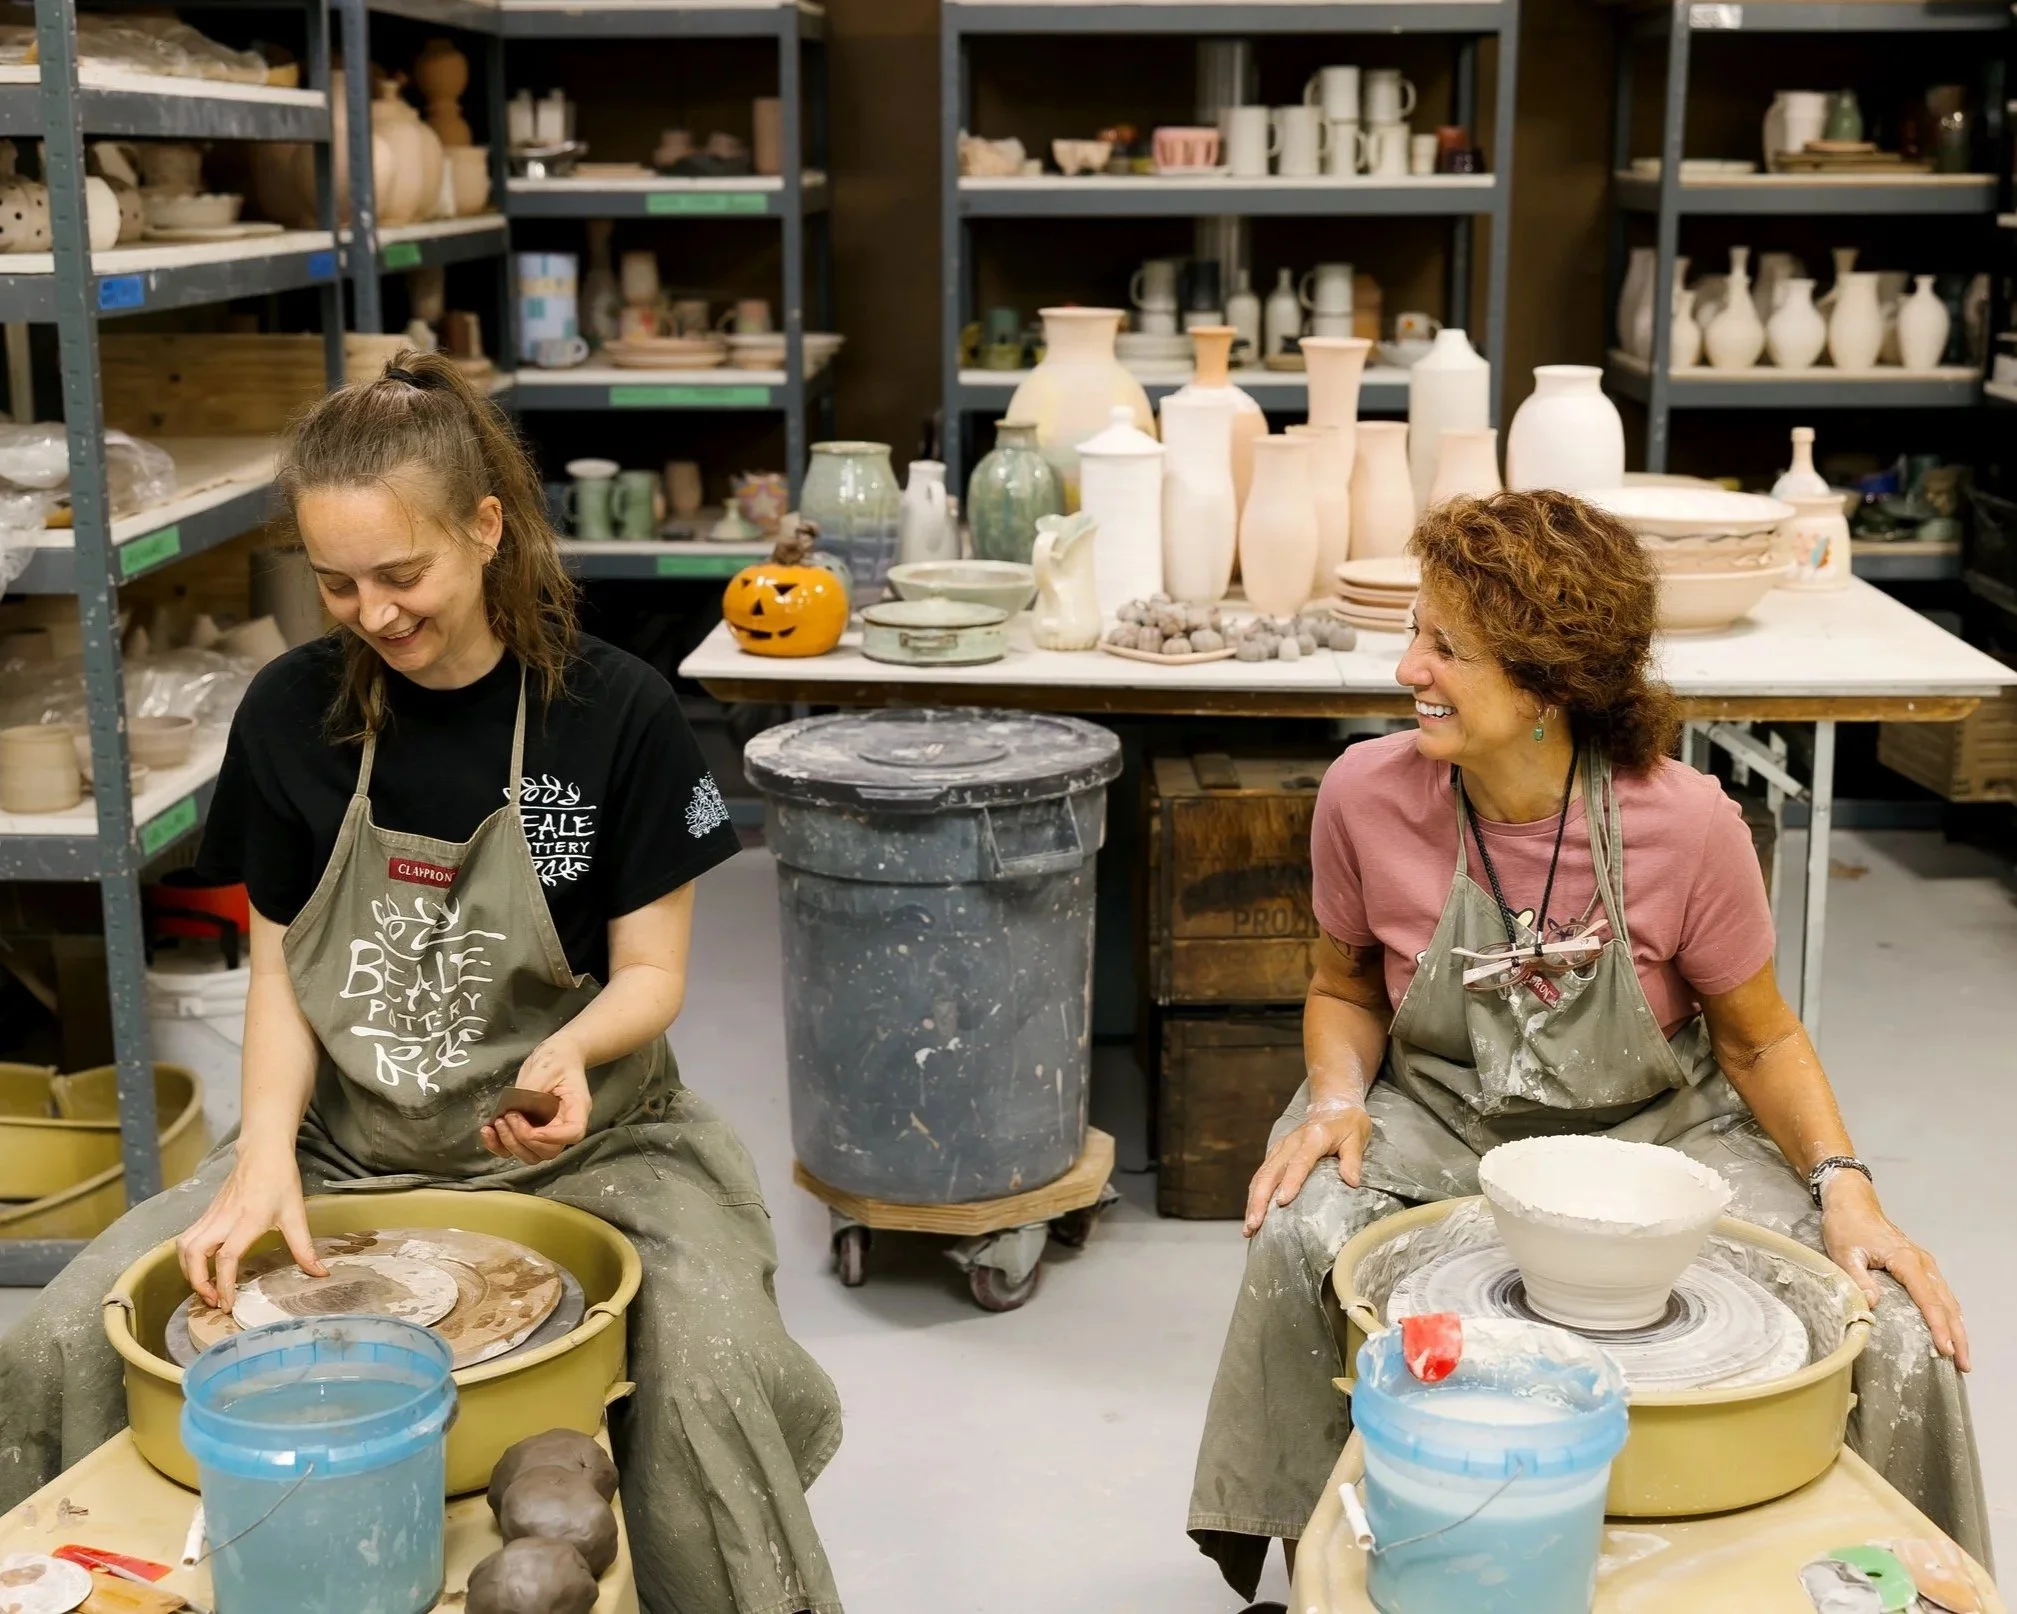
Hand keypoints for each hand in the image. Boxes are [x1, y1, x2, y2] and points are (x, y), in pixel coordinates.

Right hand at [176, 1145, 324, 1310]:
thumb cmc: (280, 1181)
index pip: (227, 1257)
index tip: (228, 1304)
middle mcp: (223, 1219)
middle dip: (197, 1281)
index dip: (224, 1283)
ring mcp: (211, 1215)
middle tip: (212, 1300)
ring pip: (184, 1246)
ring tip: (205, 1287)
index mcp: (248, 1220)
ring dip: (188, 1270)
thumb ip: (304, 1248)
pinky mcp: (206, 1213)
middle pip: (193, 1253)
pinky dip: (188, 1258)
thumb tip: (319, 1273)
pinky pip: (187, 1238)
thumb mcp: (296, 1215)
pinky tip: (202, 1268)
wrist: (263, 1151)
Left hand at [481, 1033, 591, 1164]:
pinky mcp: (528, 1129)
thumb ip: (531, 1089)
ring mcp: (546, 1131)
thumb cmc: (556, 1059)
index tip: (532, 1129)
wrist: (555, 1056)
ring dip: (510, 1144)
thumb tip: (513, 1107)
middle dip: (524, 1139)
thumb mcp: (546, 1068)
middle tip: (510, 1116)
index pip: (574, 1133)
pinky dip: (498, 1145)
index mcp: (576, 1108)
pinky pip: (514, 1149)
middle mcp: (562, 1125)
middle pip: (549, 1151)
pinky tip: (487, 1130)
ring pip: (531, 1155)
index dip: (552, 1137)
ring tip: (499, 1121)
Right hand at [1243, 1096, 1371, 1237]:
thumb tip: (1352, 1182)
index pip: (1299, 1162)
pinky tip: (1252, 1214)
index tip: (1282, 1202)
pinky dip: (1255, 1195)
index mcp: (1313, 1138)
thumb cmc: (1347, 1124)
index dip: (1290, 1182)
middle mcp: (1292, 1142)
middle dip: (1260, 1199)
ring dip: (1253, 1201)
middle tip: (1255, 1224)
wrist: (1334, 1104)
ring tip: (1249, 1228)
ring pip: (1261, 1176)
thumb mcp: (1357, 1138)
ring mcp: (1281, 1148)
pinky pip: (1262, 1176)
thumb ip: (1353, 1159)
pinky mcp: (1277, 1154)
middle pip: (1271, 1172)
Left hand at [1821, 1170, 1969, 1370]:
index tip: (1945, 1350)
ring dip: (1957, 1326)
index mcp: (1907, 1262)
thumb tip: (1874, 1305)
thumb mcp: (1844, 1253)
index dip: (1938, 1327)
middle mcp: (1922, 1263)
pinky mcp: (1918, 1264)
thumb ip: (1859, 1278)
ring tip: (1960, 1354)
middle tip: (1963, 1364)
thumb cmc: (1846, 1227)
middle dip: (1957, 1335)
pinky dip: (1949, 1313)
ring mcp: (1923, 1263)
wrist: (1851, 1202)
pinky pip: (1940, 1292)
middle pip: (1947, 1304)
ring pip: (1948, 1299)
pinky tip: (1950, 1328)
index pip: (1929, 1300)